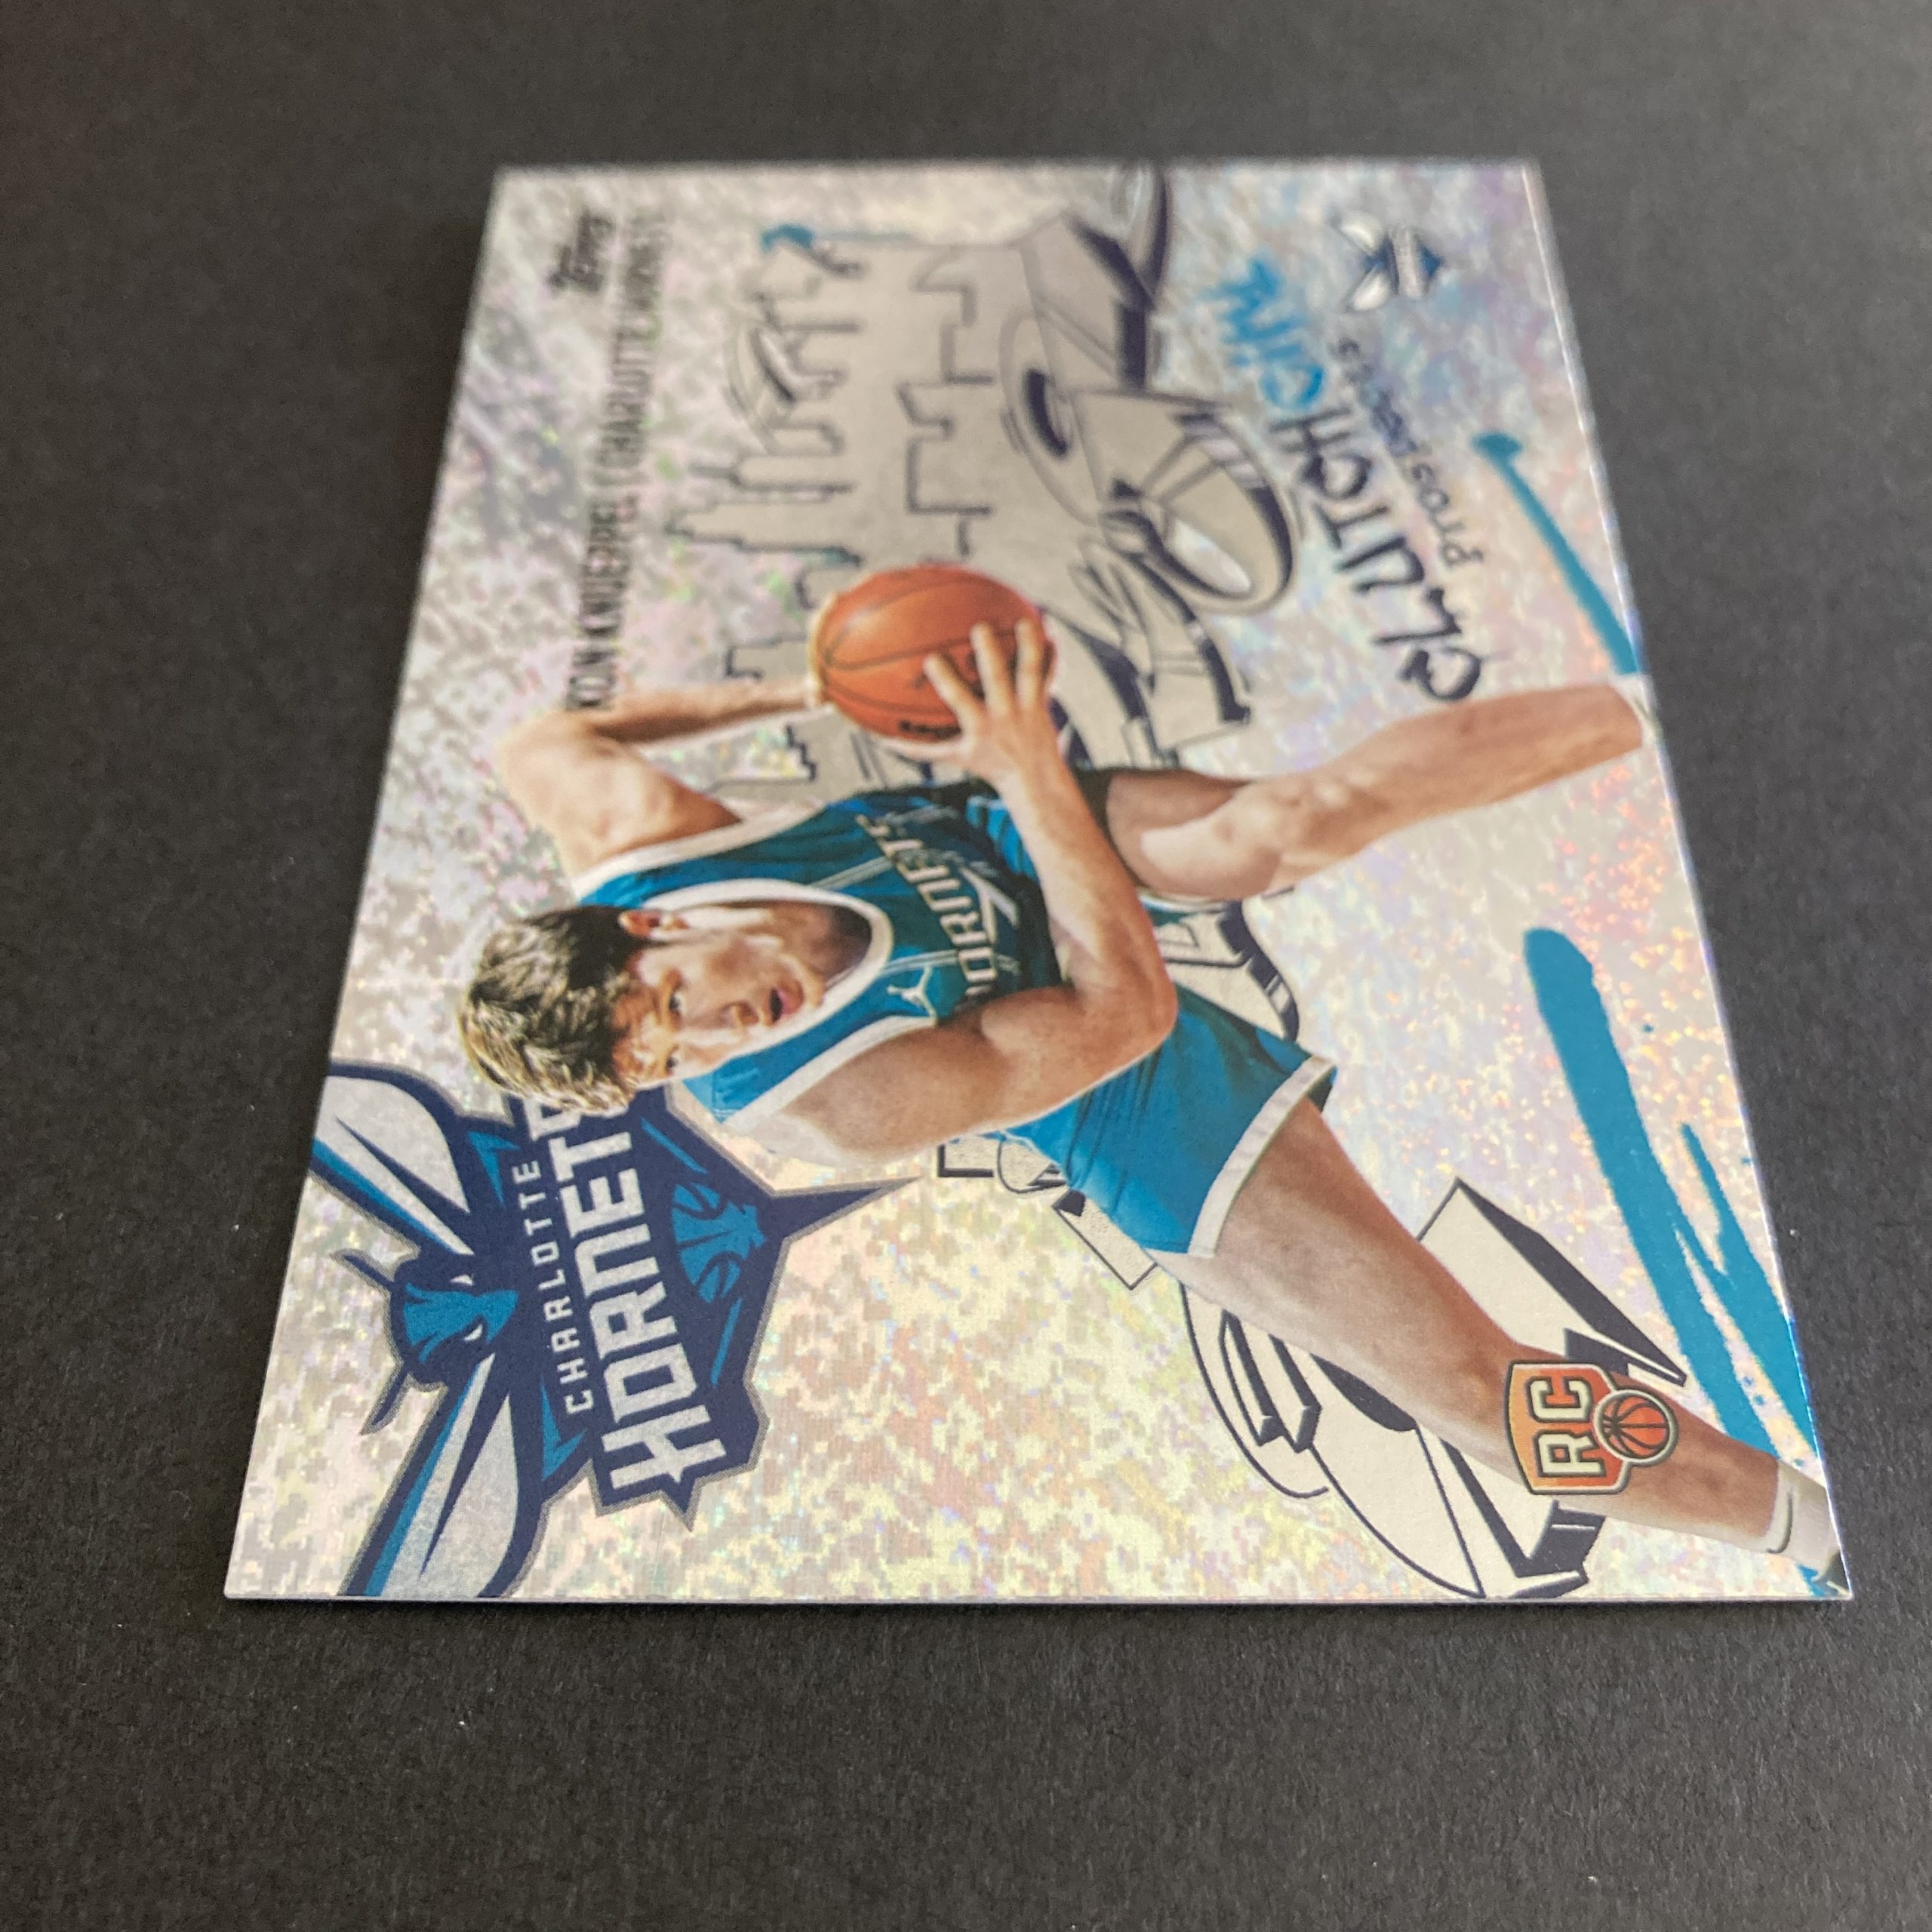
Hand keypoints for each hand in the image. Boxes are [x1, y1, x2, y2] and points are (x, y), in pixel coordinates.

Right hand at [923, 621, 1062, 791]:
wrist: (1033, 779)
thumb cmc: (988, 765)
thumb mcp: (955, 758)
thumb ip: (921, 749)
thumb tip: (884, 742)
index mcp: (979, 726)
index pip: (958, 700)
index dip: (946, 680)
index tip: (931, 658)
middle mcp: (1003, 714)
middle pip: (996, 679)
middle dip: (989, 654)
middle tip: (980, 626)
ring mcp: (1026, 707)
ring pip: (1029, 673)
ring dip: (1028, 646)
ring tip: (1025, 620)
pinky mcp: (1044, 703)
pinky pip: (1049, 676)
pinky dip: (1052, 655)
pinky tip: (1051, 629)